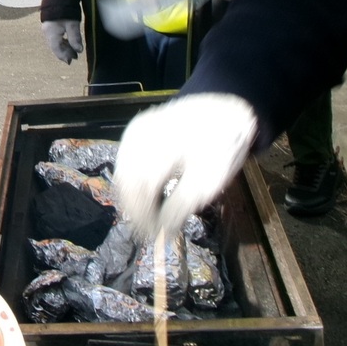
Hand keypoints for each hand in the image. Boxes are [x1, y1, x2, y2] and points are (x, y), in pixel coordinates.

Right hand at [42, 19, 82, 63]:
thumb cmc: (65, 10)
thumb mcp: (72, 24)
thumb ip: (75, 38)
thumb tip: (79, 50)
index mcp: (51, 33)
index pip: (56, 49)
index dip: (63, 56)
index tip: (70, 62)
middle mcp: (47, 32)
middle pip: (55, 47)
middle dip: (65, 53)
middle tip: (75, 57)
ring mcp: (47, 29)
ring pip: (55, 43)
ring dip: (64, 48)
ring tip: (74, 49)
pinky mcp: (49, 26)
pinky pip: (54, 38)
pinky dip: (62, 42)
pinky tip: (69, 41)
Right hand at [112, 93, 258, 237]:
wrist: (224, 109)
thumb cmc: (222, 146)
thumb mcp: (210, 179)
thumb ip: (182, 205)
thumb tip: (163, 231)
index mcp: (160, 144)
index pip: (142, 187)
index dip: (145, 215)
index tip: (155, 236)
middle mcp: (140, 135)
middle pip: (127, 180)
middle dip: (136, 210)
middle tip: (148, 233)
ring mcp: (134, 131)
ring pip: (122, 172)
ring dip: (132, 198)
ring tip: (146, 219)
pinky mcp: (134, 133)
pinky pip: (126, 162)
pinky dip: (133, 183)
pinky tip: (144, 197)